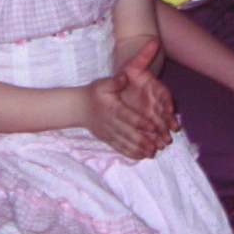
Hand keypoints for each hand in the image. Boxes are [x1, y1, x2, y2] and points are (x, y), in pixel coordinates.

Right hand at [84, 38, 170, 159]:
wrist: (78, 108)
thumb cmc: (93, 94)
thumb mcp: (102, 84)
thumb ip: (115, 81)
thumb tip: (125, 76)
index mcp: (112, 108)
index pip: (128, 116)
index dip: (140, 122)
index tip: (153, 126)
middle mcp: (111, 123)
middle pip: (128, 133)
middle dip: (141, 141)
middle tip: (155, 147)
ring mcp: (109, 133)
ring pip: (124, 143)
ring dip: (138, 149)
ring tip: (150, 153)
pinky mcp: (107, 139)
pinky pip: (119, 148)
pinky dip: (129, 153)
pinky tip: (140, 157)